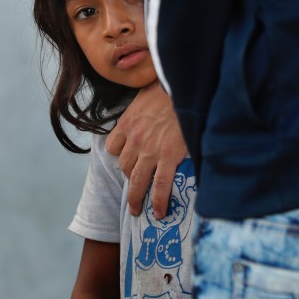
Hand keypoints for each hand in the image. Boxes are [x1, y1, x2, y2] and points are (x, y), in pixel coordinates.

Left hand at [105, 81, 186, 217]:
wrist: (185, 86)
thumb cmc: (169, 86)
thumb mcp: (146, 92)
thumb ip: (143, 106)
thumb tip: (149, 106)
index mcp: (127, 123)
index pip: (112, 146)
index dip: (119, 155)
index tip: (127, 159)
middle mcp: (134, 139)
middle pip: (124, 165)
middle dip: (129, 178)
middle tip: (133, 189)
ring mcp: (149, 150)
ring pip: (136, 180)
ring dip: (136, 197)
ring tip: (138, 209)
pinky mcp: (168, 157)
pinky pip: (159, 185)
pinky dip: (158, 201)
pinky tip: (160, 212)